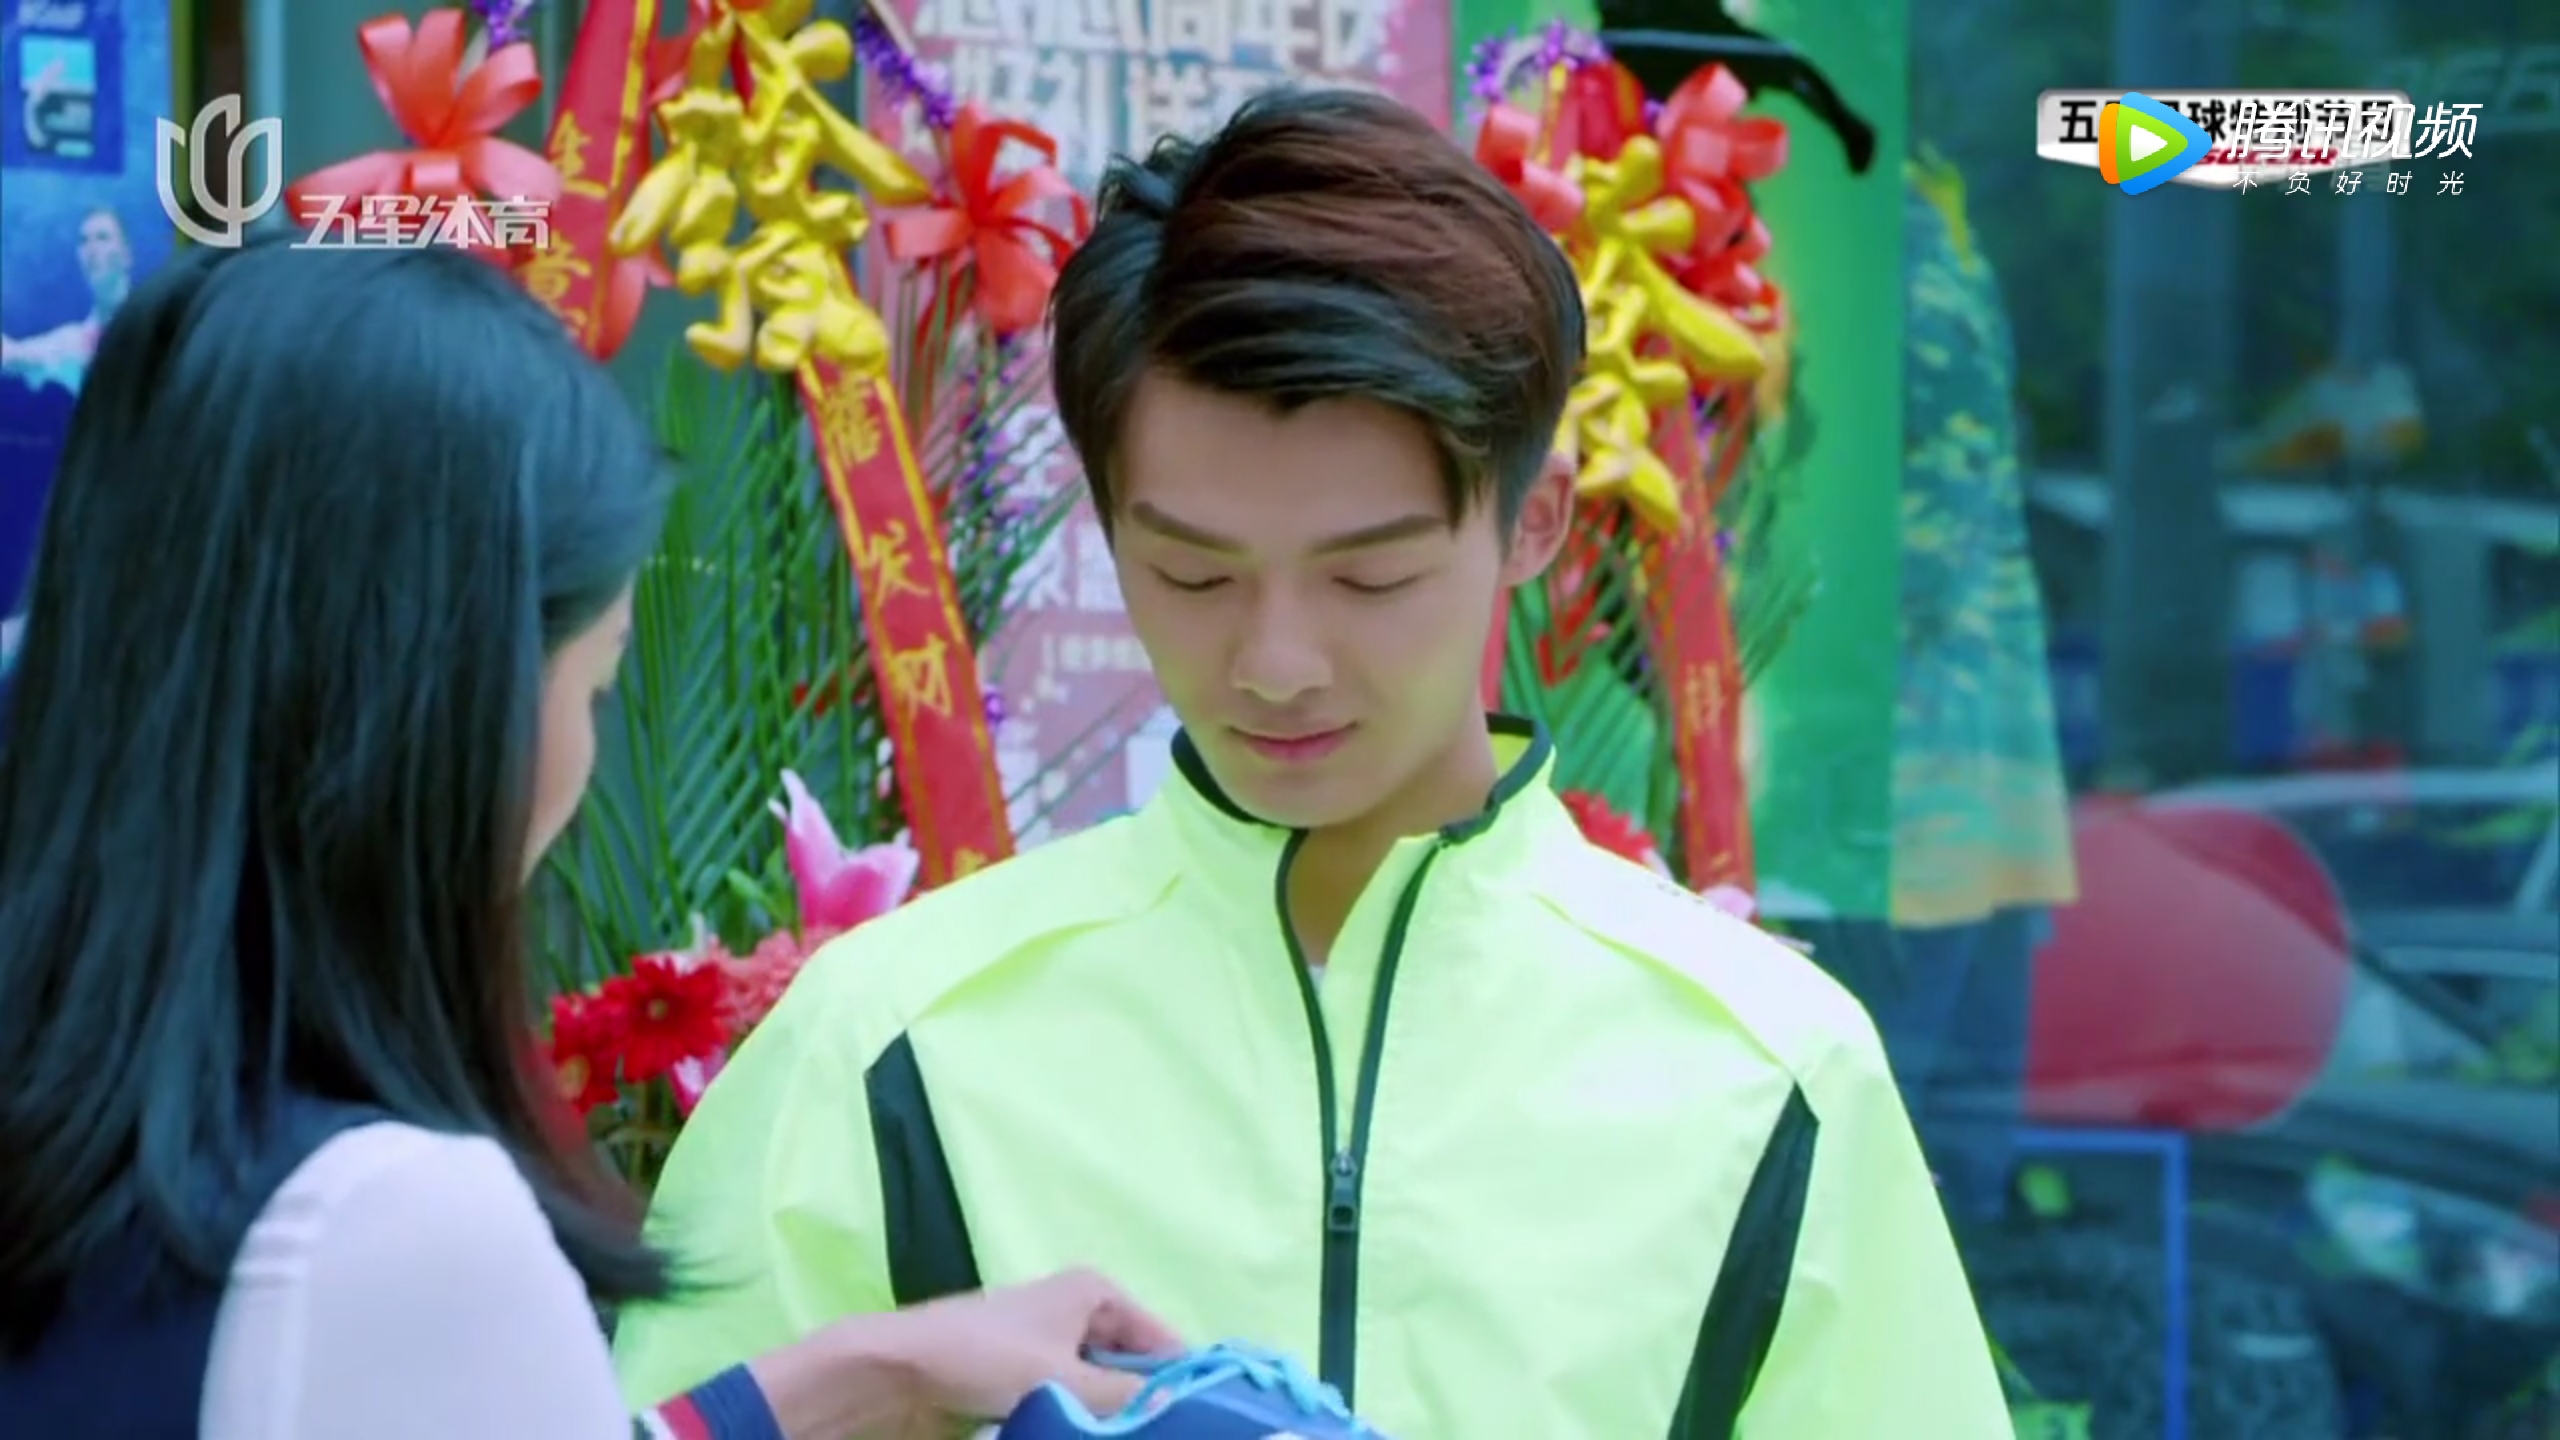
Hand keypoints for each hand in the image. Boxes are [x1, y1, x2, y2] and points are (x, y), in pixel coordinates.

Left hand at [774, 1268, 1182, 1438]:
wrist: (891, 1374)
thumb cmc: (982, 1359)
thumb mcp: (1064, 1380)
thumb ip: (1128, 1399)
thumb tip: (1186, 1412)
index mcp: (1097, 1293)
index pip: (1167, 1344)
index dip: (1188, 1385)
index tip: (1208, 1424)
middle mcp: (1079, 1315)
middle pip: (1137, 1371)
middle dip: (1148, 1407)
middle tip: (1168, 1435)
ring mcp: (1051, 1350)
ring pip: (1104, 1394)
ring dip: (1112, 1422)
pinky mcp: (1024, 1382)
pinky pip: (1072, 1407)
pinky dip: (1082, 1427)